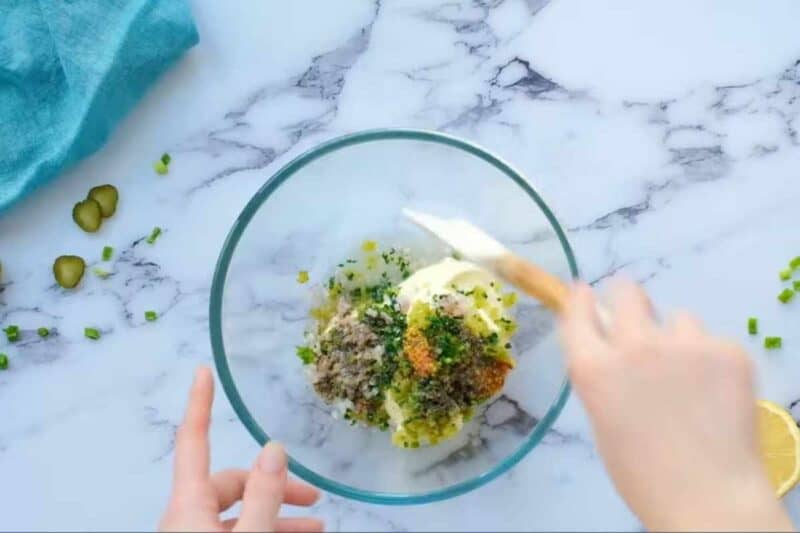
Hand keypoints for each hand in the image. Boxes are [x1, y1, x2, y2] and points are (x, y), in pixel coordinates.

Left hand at [159, 367, 323, 531]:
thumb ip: (263, 496)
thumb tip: (274, 449)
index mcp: (188, 504)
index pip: (193, 440)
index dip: (200, 403)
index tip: (202, 371)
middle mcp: (185, 517)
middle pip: (231, 482)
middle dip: (275, 484)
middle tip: (312, 497)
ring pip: (237, 512)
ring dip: (277, 514)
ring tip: (317, 526)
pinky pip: (234, 531)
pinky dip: (265, 528)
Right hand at [560, 281, 792, 530]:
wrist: (708, 498)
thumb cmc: (643, 473)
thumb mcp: (603, 419)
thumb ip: (602, 375)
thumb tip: (610, 347)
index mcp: (593, 368)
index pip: (578, 310)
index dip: (581, 298)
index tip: (585, 292)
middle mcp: (634, 346)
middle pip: (627, 292)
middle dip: (628, 302)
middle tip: (639, 325)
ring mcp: (684, 345)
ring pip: (677, 320)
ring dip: (676, 340)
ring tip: (688, 380)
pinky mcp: (727, 350)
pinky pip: (712, 342)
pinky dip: (711, 362)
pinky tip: (714, 395)